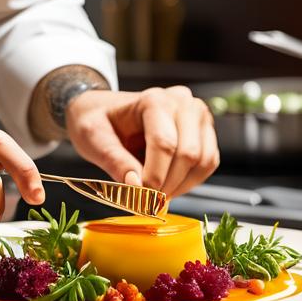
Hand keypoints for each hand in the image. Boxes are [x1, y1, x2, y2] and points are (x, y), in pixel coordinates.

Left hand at [65, 86, 218, 198]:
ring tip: (156, 195)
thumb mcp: (93, 138)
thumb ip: (115, 161)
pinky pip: (208, 164)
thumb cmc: (96, 120)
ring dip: (181, 185)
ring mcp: (197, 116)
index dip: (154, 176)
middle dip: (167, 184)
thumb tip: (137, 188)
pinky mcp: (204, 132)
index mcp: (154, 99)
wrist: (103, 111)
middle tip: (147, 201)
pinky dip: (190, 182)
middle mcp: (182, 102)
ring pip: (203, 160)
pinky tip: (167, 186)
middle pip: (188, 153)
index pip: (164, 143)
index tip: (139, 197)